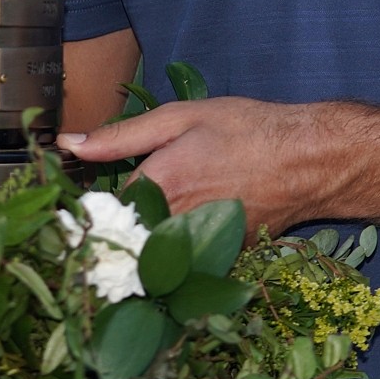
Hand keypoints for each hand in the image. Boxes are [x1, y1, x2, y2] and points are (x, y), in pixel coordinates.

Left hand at [57, 96, 323, 236]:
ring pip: (153, 253)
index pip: (104, 210)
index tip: (92, 202)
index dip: (96, 204)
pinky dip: (180, 250)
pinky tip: (192, 227)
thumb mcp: (180, 117)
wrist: (310, 161)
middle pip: (126, 237)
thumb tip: (69, 144)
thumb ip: (121, 136)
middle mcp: (175, 223)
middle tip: (128, 211)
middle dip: (119, 228)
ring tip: (169, 218)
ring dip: (148, 242)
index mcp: (158, 185)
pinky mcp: (222, 258)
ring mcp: (201, 246)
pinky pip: (185, 261)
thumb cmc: (246, 130)